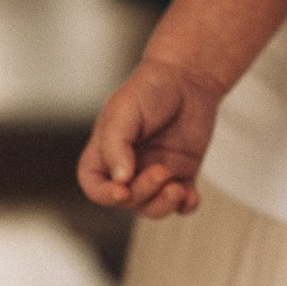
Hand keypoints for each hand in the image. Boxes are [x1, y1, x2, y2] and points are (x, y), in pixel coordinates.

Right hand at [76, 57, 222, 218]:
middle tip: (162, 171)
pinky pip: (182, 202)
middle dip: (143, 192)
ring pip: (153, 207)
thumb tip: (120, 180)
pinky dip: (186, 205)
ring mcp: (155, 173)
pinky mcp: (182, 174)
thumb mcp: (124, 111)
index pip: (94, 186)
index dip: (104, 195)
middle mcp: (128, 168)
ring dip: (164, 205)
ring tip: (178, 188)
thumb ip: (116, 145)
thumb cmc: (149, 89)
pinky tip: (191, 197)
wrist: (188, 78)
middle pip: (127, 200)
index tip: (123, 191)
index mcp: (105, 152)